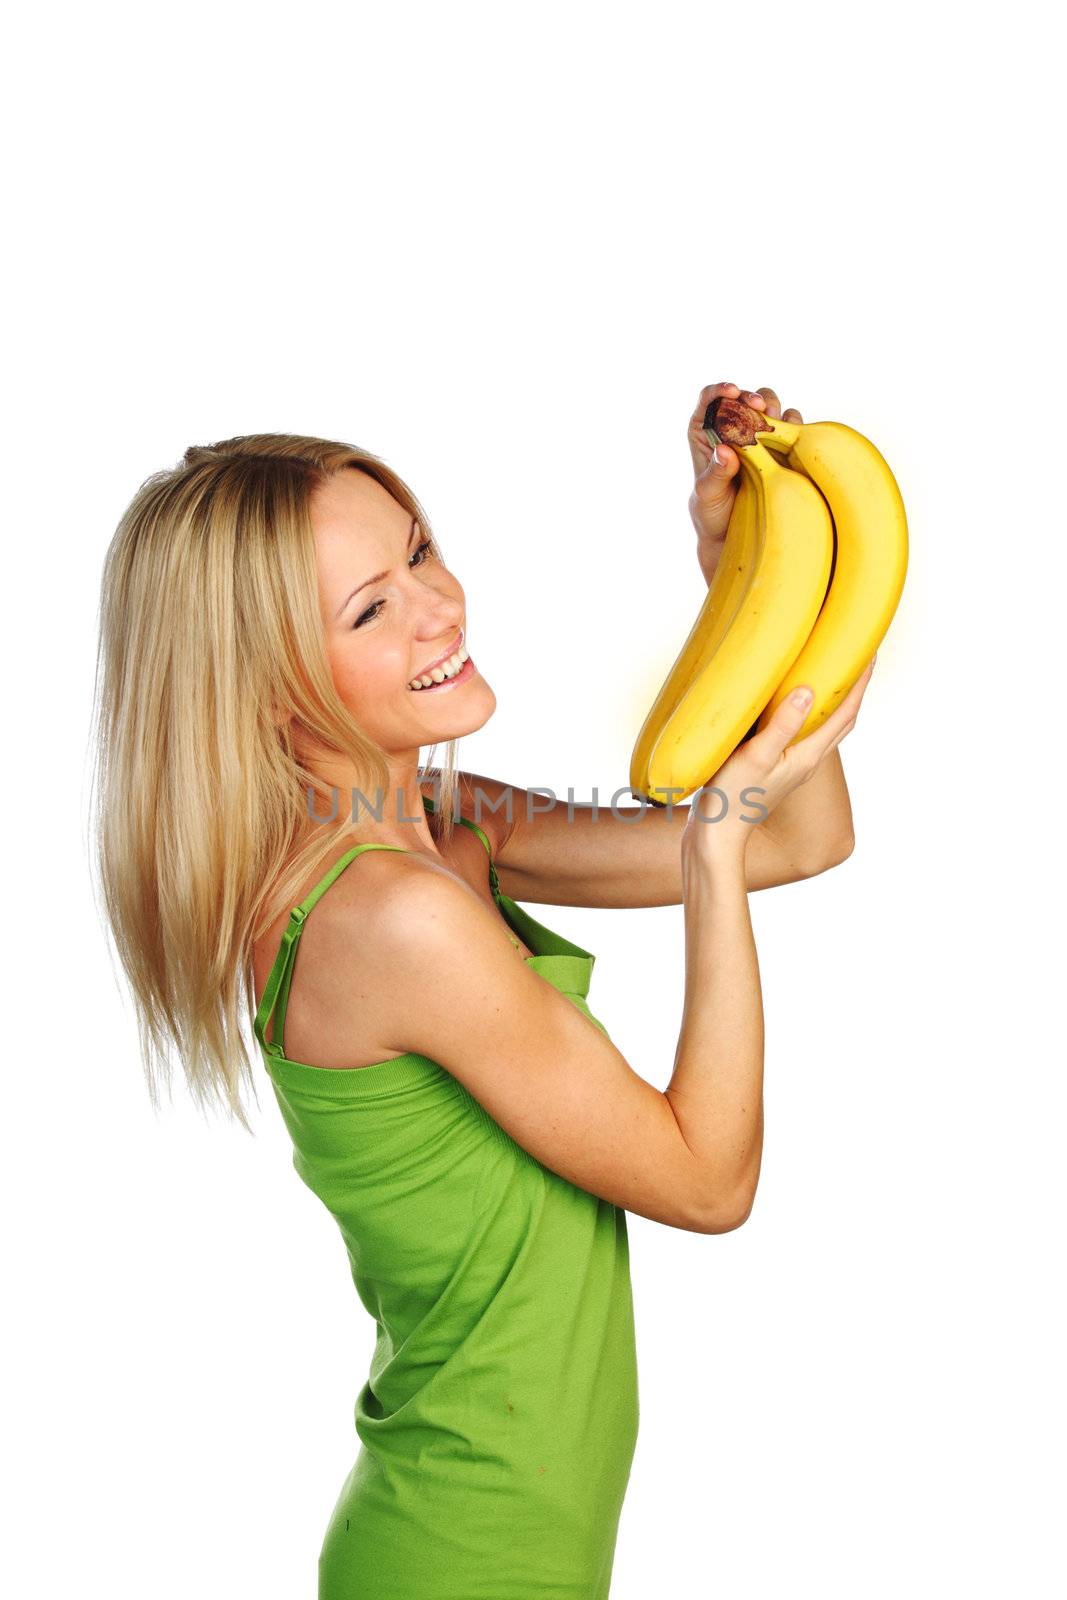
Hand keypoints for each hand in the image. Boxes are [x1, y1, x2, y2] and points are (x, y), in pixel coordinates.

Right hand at [680, 656, 875, 866]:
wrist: (717, 835)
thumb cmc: (733, 797)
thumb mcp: (756, 756)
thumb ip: (783, 725)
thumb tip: (809, 691)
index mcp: (808, 755)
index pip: (845, 712)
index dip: (860, 682)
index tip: (869, 651)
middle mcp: (807, 760)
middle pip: (842, 720)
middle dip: (854, 689)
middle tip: (857, 657)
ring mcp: (792, 766)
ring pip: (825, 728)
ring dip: (834, 701)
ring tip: (830, 674)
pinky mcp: (776, 769)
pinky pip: (803, 734)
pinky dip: (809, 714)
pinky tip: (792, 705)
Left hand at [688, 380, 804, 586]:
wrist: (733, 535)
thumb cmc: (711, 514)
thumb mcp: (707, 495)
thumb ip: (714, 473)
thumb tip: (725, 451)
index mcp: (705, 431)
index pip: (709, 400)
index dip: (720, 390)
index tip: (731, 391)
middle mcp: (732, 428)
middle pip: (744, 399)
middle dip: (753, 398)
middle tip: (759, 408)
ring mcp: (758, 436)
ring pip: (771, 407)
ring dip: (775, 411)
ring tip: (774, 427)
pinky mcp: (780, 447)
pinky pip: (791, 426)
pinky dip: (794, 426)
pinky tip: (792, 438)